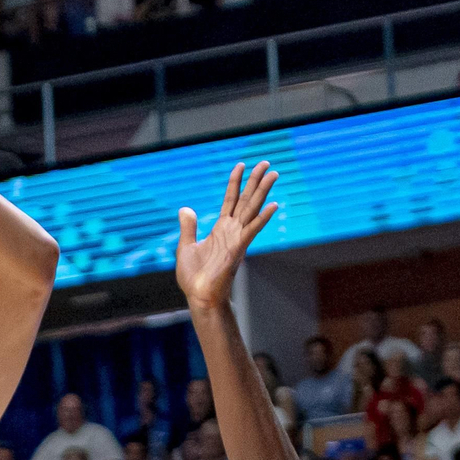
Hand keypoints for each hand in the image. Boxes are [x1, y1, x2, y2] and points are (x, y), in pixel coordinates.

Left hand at [175, 161, 278, 314]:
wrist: (199, 297)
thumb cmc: (193, 277)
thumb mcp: (185, 247)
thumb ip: (188, 227)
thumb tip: (185, 209)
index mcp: (220, 229)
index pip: (230, 200)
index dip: (235, 182)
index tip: (241, 165)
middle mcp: (232, 231)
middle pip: (246, 200)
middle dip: (255, 181)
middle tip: (266, 163)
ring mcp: (237, 239)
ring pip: (252, 209)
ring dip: (263, 191)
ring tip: (274, 174)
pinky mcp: (238, 249)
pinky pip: (252, 230)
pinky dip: (263, 218)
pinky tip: (274, 205)